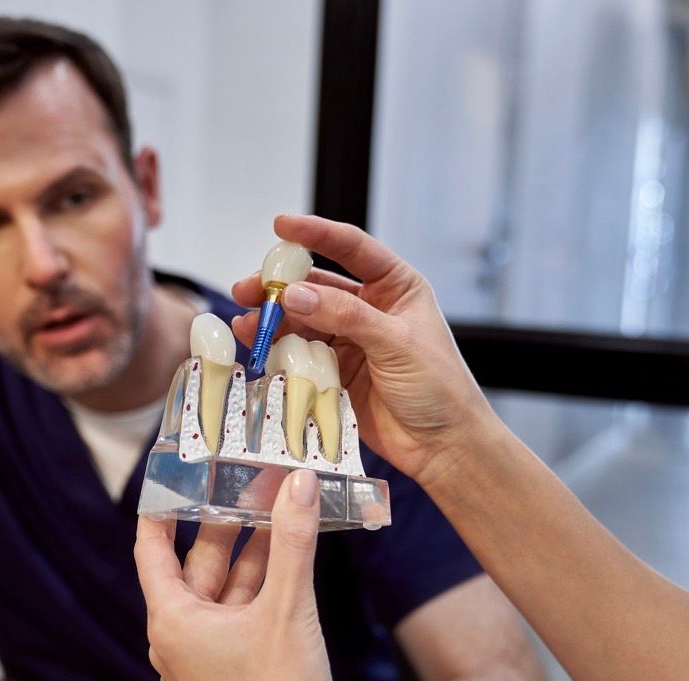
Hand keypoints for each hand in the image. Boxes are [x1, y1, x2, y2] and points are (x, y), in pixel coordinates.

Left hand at [135, 470, 334, 680]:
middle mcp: (176, 638)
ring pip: (221, 590)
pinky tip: (288, 564)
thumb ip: (292, 541)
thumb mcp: (288, 609)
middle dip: (224, 521)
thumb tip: (297, 482)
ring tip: (277, 510)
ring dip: (249, 554)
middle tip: (248, 478)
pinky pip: (236, 616)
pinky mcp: (226, 674)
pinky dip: (259, 587)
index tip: (178, 469)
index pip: (152, 546)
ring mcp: (201, 659)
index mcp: (171, 619)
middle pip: (195, 563)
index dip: (164, 504)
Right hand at [232, 214, 499, 486]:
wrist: (443, 446)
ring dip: (273, 320)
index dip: (316, 233)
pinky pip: (299, 354)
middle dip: (280, 286)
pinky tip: (257, 349)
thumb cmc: (439, 388)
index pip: (352, 248)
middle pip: (316, 286)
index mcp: (396, 287)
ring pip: (302, 320)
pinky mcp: (335, 373)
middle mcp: (370, 309)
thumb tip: (295, 295)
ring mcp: (350, 341)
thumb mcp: (396, 343)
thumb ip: (346, 316)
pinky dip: (277, 350)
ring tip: (245, 324)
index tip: (282, 225)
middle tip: (248, 289)